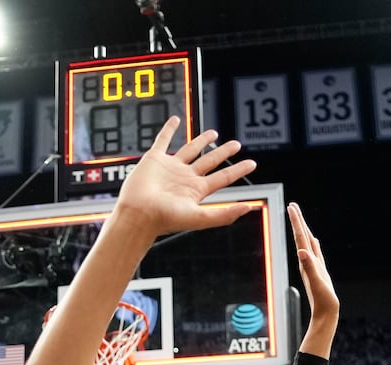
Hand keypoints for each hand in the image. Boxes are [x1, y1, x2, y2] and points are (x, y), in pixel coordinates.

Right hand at [113, 119, 256, 239]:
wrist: (138, 214)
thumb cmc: (164, 219)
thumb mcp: (199, 218)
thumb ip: (224, 214)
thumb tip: (249, 208)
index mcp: (196, 191)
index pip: (223, 177)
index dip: (239, 170)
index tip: (252, 163)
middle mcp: (185, 178)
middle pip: (210, 161)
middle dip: (223, 153)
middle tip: (236, 145)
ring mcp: (170, 168)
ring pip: (190, 150)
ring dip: (202, 141)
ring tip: (213, 134)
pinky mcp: (154, 159)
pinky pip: (163, 140)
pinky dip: (169, 129)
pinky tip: (175, 121)